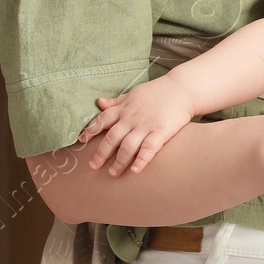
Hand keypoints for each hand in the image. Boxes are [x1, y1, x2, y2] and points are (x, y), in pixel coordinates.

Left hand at [76, 75, 195, 176]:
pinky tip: (135, 170)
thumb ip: (116, 101)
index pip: (102, 120)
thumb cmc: (157, 91)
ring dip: (119, 161)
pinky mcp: (160, 132)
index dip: (91, 130)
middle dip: (101, 153)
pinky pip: (148, 148)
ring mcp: (146, 126)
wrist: (182, 89)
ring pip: (127, 146)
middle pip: (112, 138)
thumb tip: (99, 102)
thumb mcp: (133, 93)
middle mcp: (131, 118)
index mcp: (124, 108)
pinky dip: (141, 160)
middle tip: (93, 166)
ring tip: (113, 173)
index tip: (81, 141)